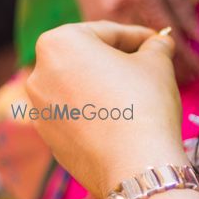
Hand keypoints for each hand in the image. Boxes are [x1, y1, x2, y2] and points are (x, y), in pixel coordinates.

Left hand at [26, 21, 187, 196]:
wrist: (135, 165)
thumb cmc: (144, 105)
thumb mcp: (158, 64)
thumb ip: (156, 47)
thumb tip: (160, 43)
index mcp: (59, 43)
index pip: (108, 32)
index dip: (139, 36)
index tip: (158, 42)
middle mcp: (38, 73)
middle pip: (87, 59)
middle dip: (117, 61)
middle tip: (149, 67)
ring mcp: (41, 110)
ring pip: (79, 88)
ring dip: (105, 87)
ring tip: (138, 97)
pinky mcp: (50, 139)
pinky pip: (78, 116)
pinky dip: (98, 113)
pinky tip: (124, 122)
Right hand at [65, 0, 198, 83]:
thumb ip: (180, 3)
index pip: (171, 37)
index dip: (189, 59)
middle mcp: (119, 9)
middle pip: (149, 53)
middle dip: (171, 71)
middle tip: (189, 82)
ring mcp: (98, 17)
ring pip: (128, 56)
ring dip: (148, 70)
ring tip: (168, 80)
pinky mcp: (85, 20)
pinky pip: (109, 48)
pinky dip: (127, 58)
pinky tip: (139, 65)